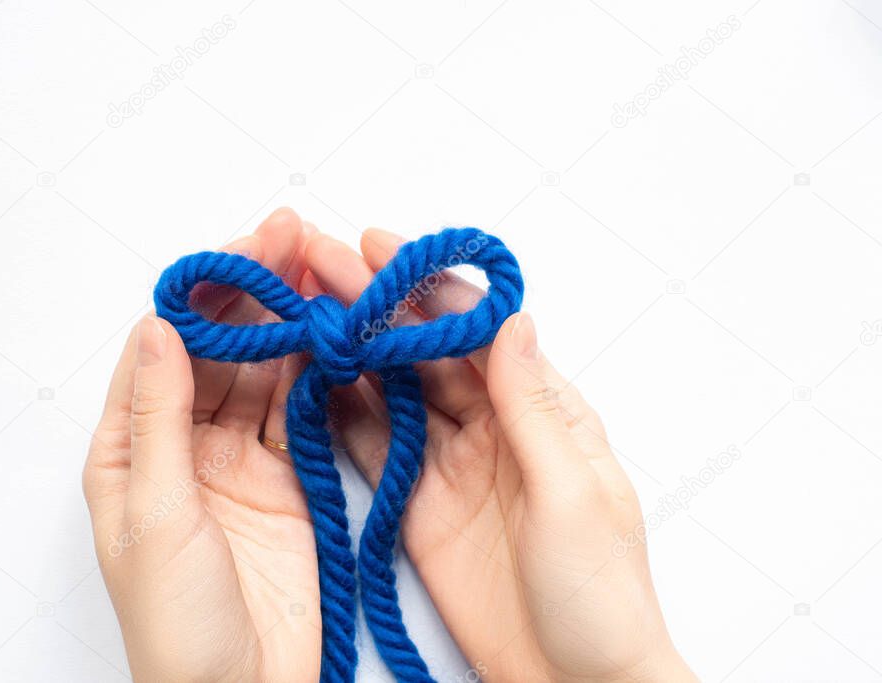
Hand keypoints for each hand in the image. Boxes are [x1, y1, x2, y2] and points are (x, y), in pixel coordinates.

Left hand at [83, 209, 320, 682]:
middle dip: (254, 295)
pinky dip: (317, 372)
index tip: (243, 250)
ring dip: (289, 324)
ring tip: (321, 272)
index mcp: (130, 450)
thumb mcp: (159, 515)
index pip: (164, 349)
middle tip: (294, 240)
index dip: (202, 296)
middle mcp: (183, 446)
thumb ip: (160, 419)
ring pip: (264, 372)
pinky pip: (300, 411)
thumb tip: (161, 328)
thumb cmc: (177, 625)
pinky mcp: (288, 480)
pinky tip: (332, 333)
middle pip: (219, 350)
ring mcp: (239, 461)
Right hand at [301, 228, 695, 681]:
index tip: (378, 248)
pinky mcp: (414, 505)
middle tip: (318, 261)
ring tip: (301, 306)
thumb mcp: (573, 495)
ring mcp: (448, 464)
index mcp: (541, 411)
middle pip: (425, 350)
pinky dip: (339, 412)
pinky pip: (372, 446)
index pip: (477, 331)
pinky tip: (308, 379)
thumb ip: (534, 410)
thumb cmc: (599, 594)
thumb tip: (512, 321)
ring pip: (393, 389)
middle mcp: (492, 426)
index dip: (427, 288)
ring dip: (351, 347)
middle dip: (374, 303)